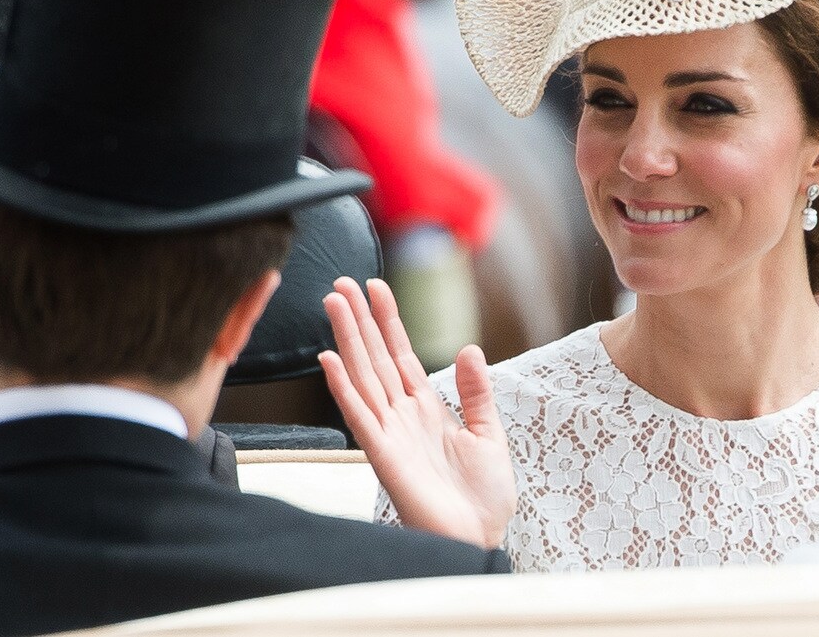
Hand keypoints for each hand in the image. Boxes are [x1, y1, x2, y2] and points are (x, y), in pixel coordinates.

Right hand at [320, 277, 515, 547]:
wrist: (480, 537)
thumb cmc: (483, 496)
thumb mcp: (489, 434)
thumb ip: (476, 392)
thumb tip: (471, 349)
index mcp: (426, 409)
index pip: (401, 355)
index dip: (388, 321)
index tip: (375, 288)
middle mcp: (402, 416)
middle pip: (374, 358)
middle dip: (359, 319)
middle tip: (341, 282)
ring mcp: (389, 433)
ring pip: (362, 376)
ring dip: (347, 339)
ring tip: (333, 302)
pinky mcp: (383, 454)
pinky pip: (359, 415)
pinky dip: (343, 387)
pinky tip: (329, 359)